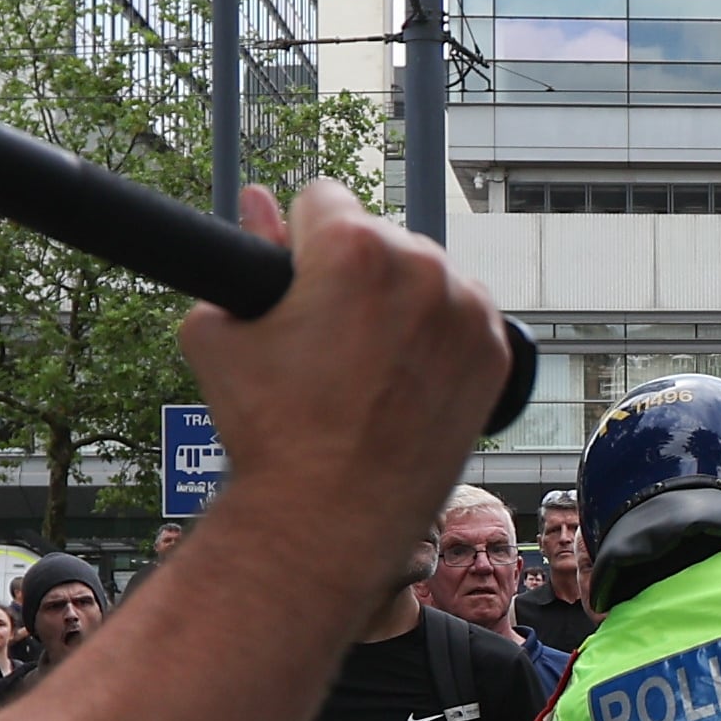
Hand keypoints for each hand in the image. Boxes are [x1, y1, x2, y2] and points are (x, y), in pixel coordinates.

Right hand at [176, 182, 513, 556]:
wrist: (330, 521)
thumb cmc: (272, 434)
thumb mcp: (223, 334)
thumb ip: (244, 254)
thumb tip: (256, 204)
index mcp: (354, 247)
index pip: (322, 199)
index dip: (299, 245)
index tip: (298, 287)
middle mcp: (422, 266)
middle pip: (378, 237)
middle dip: (353, 274)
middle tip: (329, 342)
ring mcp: (468, 310)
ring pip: (424, 275)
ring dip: (399, 302)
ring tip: (366, 367)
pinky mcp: (497, 351)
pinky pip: (461, 315)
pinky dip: (437, 337)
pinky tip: (405, 379)